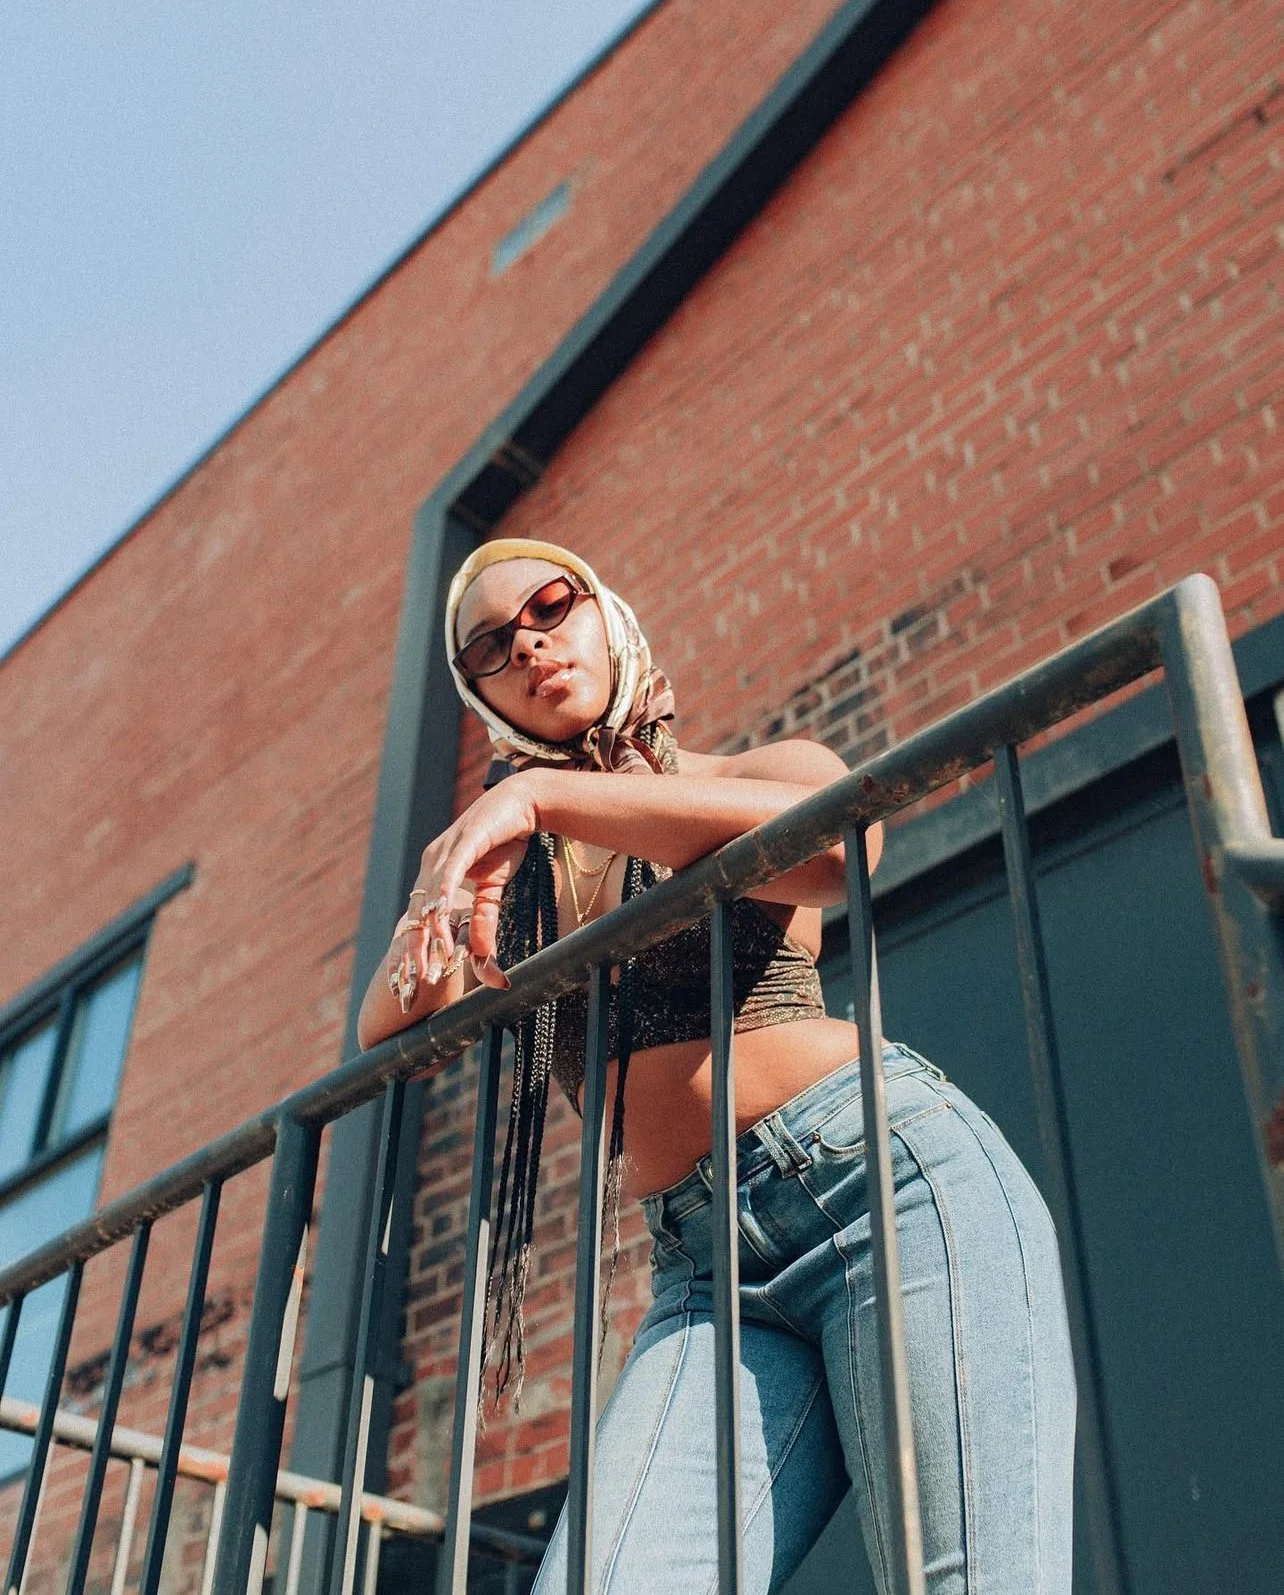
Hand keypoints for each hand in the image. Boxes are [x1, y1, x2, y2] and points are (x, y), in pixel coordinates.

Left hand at [402, 775, 541, 991]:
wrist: (526, 803)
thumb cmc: (507, 842)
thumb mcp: (493, 892)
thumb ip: (485, 925)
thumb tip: (485, 965)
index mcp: (434, 874)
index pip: (417, 919)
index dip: (412, 950)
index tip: (410, 983)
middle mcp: (432, 863)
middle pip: (416, 915)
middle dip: (412, 953)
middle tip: (410, 987)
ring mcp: (445, 851)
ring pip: (428, 901)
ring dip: (427, 937)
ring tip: (428, 968)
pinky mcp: (464, 842)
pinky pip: (448, 876)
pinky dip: (443, 901)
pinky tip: (440, 923)